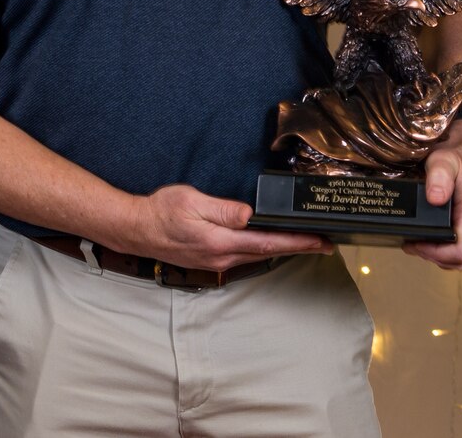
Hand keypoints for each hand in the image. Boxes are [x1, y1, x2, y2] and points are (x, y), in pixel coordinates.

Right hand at [115, 184, 334, 272]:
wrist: (136, 230)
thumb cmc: (161, 212)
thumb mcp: (191, 201)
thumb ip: (222, 209)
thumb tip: (248, 214)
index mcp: (220, 242)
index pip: (269, 242)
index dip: (298, 242)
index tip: (321, 242)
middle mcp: (222, 256)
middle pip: (269, 252)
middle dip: (298, 247)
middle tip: (325, 243)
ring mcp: (217, 260)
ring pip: (258, 255)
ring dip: (283, 249)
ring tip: (305, 242)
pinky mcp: (211, 259)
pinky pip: (245, 255)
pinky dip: (264, 249)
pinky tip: (270, 243)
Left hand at [403, 120, 461, 269]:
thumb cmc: (459, 150)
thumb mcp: (444, 158)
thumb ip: (439, 177)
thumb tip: (434, 198)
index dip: (437, 254)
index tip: (417, 243)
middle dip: (436, 256)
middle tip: (412, 244)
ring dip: (442, 255)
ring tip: (419, 242)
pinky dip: (449, 247)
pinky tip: (432, 237)